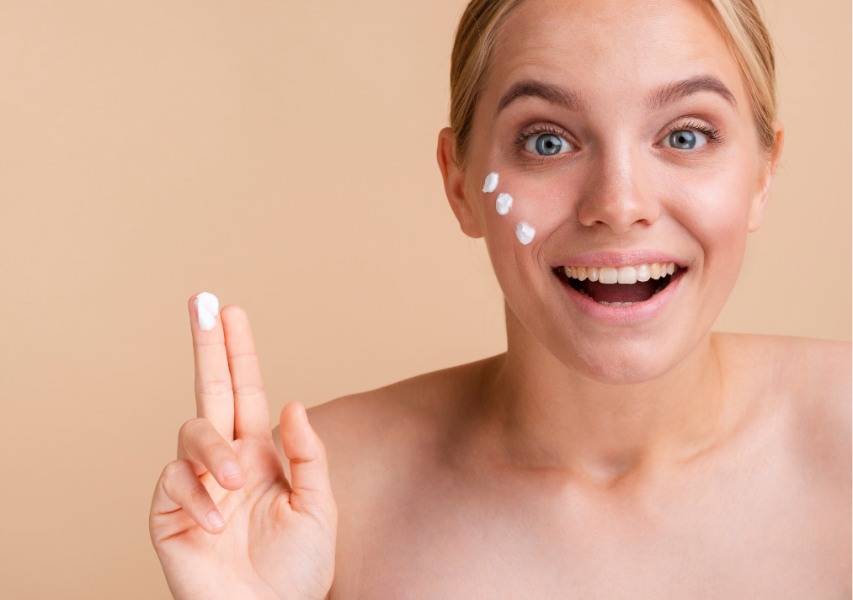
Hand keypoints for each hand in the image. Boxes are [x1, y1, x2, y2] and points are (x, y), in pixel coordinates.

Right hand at [149, 296, 336, 599]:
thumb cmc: (298, 568)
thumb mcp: (318, 506)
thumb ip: (306, 454)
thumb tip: (291, 402)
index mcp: (261, 452)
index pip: (247, 391)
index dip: (238, 352)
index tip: (230, 311)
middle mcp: (226, 460)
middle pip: (212, 390)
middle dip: (207, 346)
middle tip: (201, 303)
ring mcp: (196, 484)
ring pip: (191, 434)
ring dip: (211, 451)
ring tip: (234, 483)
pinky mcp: (170, 513)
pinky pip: (174, 484)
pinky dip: (196, 498)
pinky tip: (215, 521)